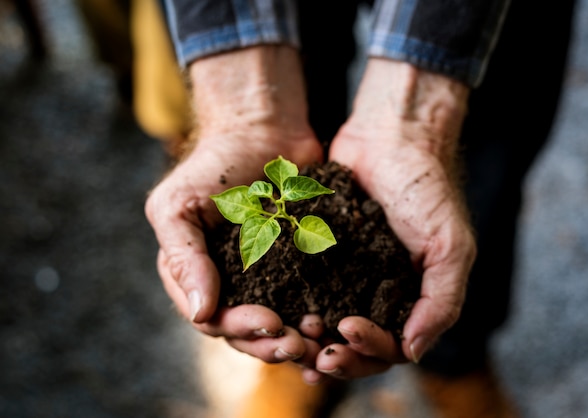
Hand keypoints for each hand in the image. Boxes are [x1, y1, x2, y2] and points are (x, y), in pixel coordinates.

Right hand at [145, 46, 323, 362]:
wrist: (263, 133)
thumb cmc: (214, 165)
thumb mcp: (179, 205)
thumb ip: (183, 257)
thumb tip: (201, 313)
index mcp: (197, 277)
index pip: (213, 319)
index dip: (239, 327)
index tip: (268, 321)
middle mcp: (231, 285)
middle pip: (248, 332)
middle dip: (272, 342)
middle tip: (300, 343)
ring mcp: (268, 279)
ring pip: (281, 325)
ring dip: (299, 339)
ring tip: (321, 340)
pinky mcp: (301, 268)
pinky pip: (311, 300)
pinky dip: (321, 317)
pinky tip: (337, 324)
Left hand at [308, 59, 475, 379]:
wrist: (391, 136)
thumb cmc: (427, 189)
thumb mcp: (449, 246)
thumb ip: (442, 301)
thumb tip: (413, 353)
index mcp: (411, 300)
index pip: (391, 347)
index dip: (369, 351)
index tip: (347, 331)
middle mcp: (378, 295)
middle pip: (355, 346)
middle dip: (336, 356)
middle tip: (314, 354)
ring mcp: (347, 277)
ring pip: (326, 325)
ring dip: (311, 341)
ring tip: (293, 341)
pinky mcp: (319, 255)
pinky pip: (304, 290)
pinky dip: (292, 309)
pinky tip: (276, 317)